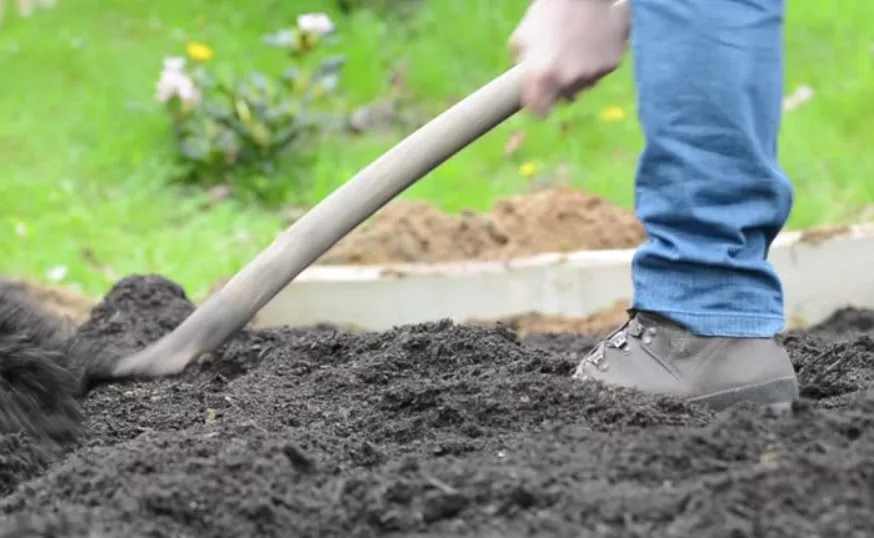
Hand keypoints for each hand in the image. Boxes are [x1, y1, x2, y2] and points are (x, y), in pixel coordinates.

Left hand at [509, 0, 629, 117]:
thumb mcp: (521, 39)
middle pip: (565, 98)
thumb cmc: (547, 13)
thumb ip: (522, 67)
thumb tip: (525, 85)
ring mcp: (592, 73)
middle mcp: (568, 79)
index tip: (539, 103)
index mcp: (542, 76)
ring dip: (580, 73)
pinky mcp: (612, 64)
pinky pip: (601, 70)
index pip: (539, 112)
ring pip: (585, 84)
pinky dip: (597, 61)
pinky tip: (591, 41)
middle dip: (561, 87)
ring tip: (575, 46)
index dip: (539, 107)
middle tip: (559, 63)